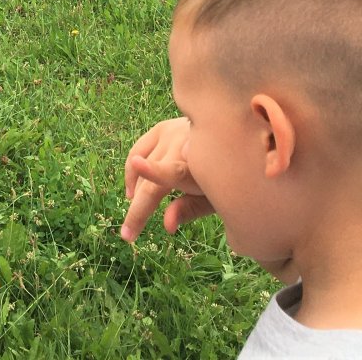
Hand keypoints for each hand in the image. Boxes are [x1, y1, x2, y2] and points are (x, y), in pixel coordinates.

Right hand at [120, 118, 214, 243]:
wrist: (233, 138)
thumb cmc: (226, 174)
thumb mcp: (214, 196)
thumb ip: (189, 210)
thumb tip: (167, 227)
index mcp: (199, 162)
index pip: (174, 172)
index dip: (154, 172)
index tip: (136, 174)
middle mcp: (182, 143)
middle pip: (151, 181)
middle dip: (137, 211)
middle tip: (128, 235)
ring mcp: (171, 132)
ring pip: (140, 167)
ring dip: (135, 192)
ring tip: (135, 215)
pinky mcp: (162, 127)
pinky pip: (138, 149)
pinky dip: (132, 169)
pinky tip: (133, 190)